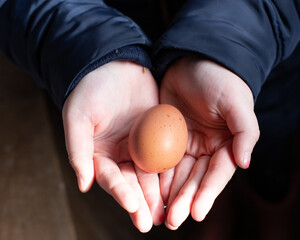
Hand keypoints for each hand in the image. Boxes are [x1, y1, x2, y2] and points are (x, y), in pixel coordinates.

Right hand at [62, 60, 163, 231]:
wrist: (114, 63)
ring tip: (171, 210)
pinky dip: (174, 169)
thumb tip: (83, 185)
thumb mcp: (78, 118)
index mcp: (102, 156)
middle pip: (134, 183)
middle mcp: (123, 155)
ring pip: (153, 173)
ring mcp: (142, 146)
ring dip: (161, 192)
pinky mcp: (159, 134)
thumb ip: (78, 151)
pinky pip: (168, 153)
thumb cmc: (90, 89)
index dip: (122, 195)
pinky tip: (183, 182)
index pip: (113, 179)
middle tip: (153, 220)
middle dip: (144, 202)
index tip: (134, 208)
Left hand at [159, 56, 259, 229]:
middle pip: (195, 180)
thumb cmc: (220, 79)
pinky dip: (156, 176)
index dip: (207, 194)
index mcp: (226, 145)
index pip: (217, 174)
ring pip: (177, 175)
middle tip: (172, 220)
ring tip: (160, 214)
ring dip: (169, 195)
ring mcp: (186, 144)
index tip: (196, 213)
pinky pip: (161, 159)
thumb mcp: (236, 102)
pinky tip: (148, 191)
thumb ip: (245, 132)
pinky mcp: (166, 136)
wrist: (194, 58)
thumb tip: (246, 163)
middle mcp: (207, 149)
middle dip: (185, 201)